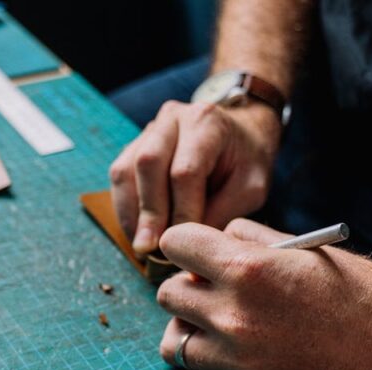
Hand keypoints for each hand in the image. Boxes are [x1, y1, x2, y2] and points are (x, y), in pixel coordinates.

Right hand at [109, 100, 281, 254]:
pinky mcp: (136, 144)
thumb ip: (223, 211)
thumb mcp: (251, 187)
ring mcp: (150, 129)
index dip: (180, 212)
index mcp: (206, 122)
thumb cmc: (246, 162)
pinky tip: (136, 231)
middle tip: (150, 249)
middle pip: (148, 164)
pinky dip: (125, 207)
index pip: (185, 171)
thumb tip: (186, 242)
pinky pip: (120, 176)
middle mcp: (173, 118)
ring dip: (131, 213)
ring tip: (141, 245)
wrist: (240, 133)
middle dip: (149, 212)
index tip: (183, 244)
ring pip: (126, 170)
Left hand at [156, 219, 371, 369]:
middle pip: (167, 291)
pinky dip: (203, 350)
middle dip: (185, 283)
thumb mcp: (298, 247)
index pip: (174, 244)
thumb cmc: (351, 287)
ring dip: (187, 322)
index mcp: (246, 267)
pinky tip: (226, 340)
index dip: (183, 243)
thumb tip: (215, 241)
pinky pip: (198, 363)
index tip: (195, 250)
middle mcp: (233, 310)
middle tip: (209, 284)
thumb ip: (247, 240)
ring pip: (172, 335)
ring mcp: (236, 350)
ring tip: (212, 315)